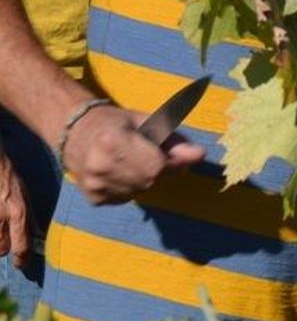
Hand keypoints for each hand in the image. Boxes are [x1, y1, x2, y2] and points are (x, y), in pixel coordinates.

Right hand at [0, 148, 30, 267]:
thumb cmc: (8, 178)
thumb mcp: (25, 195)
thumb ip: (29, 216)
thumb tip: (37, 234)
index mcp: (18, 213)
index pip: (22, 246)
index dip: (22, 259)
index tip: (21, 263)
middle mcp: (1, 218)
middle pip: (1, 249)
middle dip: (4, 248)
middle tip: (6, 240)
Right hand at [61, 106, 205, 203]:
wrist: (73, 131)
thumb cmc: (116, 122)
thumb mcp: (147, 122)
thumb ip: (174, 140)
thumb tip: (200, 155)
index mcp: (112, 142)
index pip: (156, 166)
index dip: (172, 163)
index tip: (182, 155)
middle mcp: (99, 166)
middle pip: (150, 180)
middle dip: (159, 169)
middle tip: (152, 154)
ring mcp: (94, 184)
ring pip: (141, 191)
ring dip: (146, 179)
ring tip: (133, 160)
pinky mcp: (94, 198)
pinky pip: (127, 197)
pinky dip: (132, 186)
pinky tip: (121, 171)